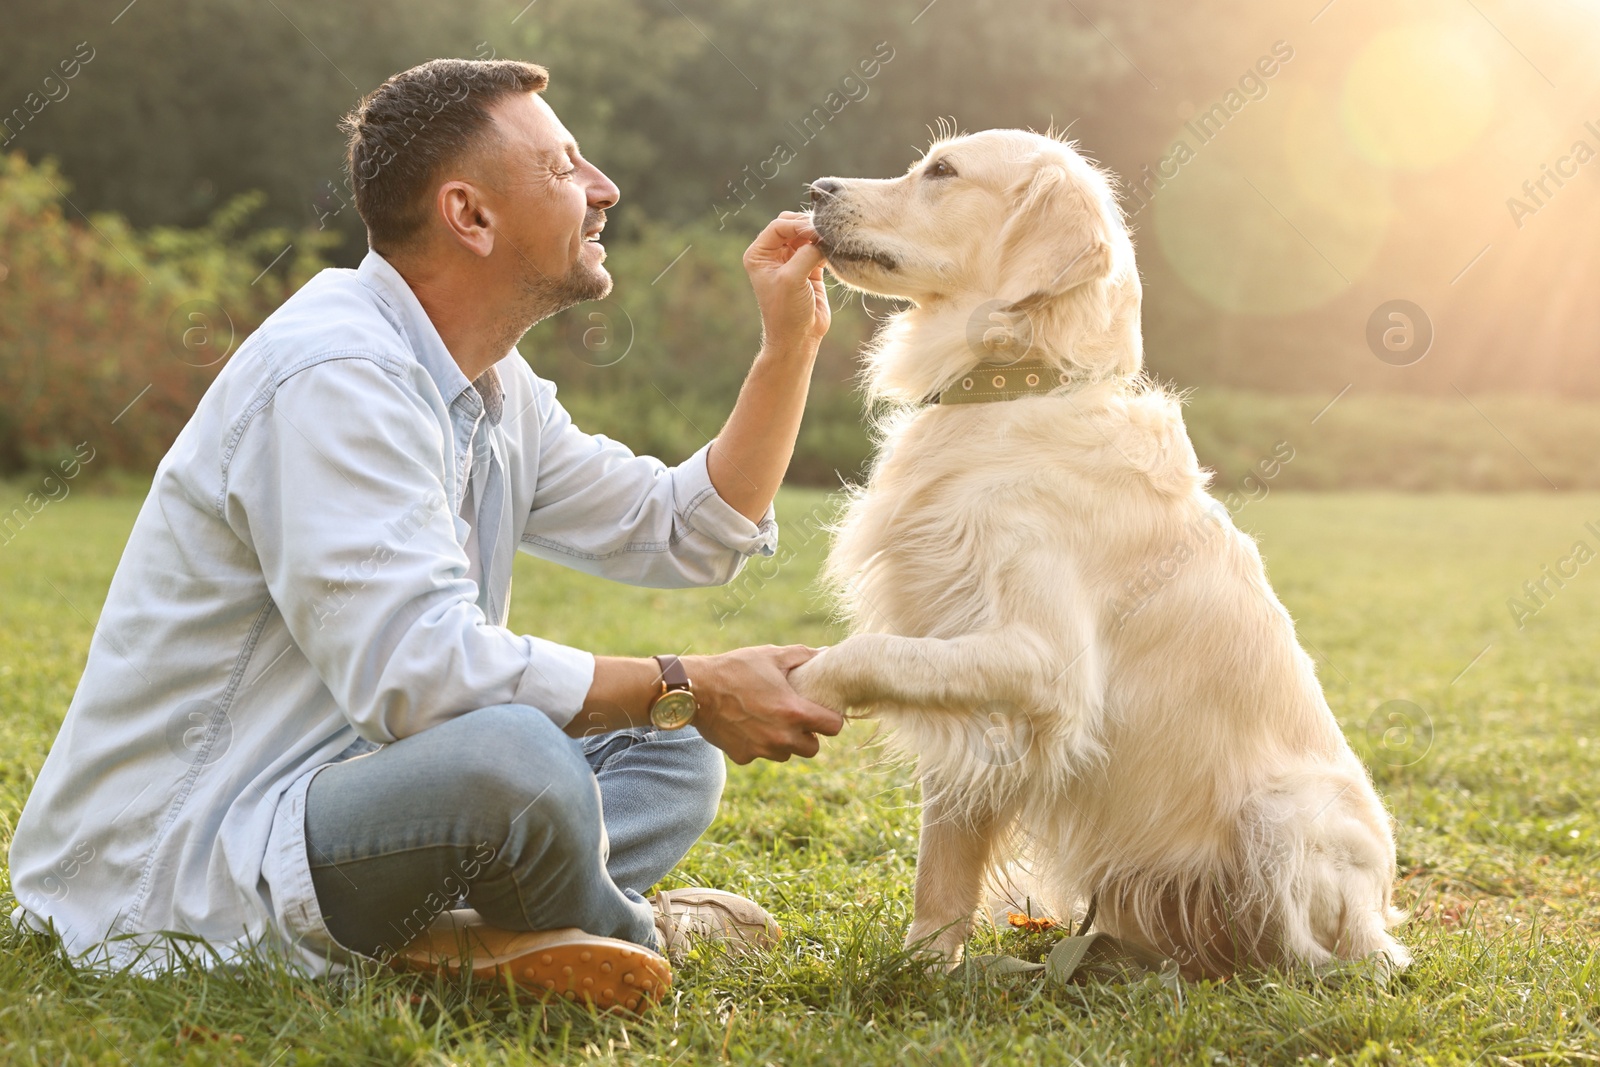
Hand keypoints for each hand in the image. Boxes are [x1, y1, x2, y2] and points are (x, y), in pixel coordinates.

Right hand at [683, 644, 843, 763]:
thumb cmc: (736, 669)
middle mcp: (782, 737)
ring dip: (784, 742)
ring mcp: (762, 750)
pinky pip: (760, 755)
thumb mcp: (771, 655)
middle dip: (809, 735)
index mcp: (794, 712)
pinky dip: (758, 745)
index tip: (822, 711)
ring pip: (786, 754)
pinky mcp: (744, 757)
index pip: (834, 727)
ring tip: (771, 721)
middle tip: (796, 718)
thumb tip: (824, 652)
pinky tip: (747, 726)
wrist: (697, 690)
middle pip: (813, 749)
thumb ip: (802, 655)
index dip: (831, 719)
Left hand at [743, 211, 829, 354]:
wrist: (798, 338)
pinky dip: (827, 247)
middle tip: (826, 233)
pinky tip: (835, 251)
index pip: (779, 225)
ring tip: (833, 240)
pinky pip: (819, 248)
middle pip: (792, 225)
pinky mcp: (809, 268)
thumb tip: (823, 236)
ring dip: (820, 236)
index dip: (798, 225)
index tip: (817, 232)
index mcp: (759, 254)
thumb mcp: (792, 279)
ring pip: (807, 235)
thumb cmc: (787, 312)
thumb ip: (806, 252)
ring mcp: (791, 260)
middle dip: (808, 227)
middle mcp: (773, 254)